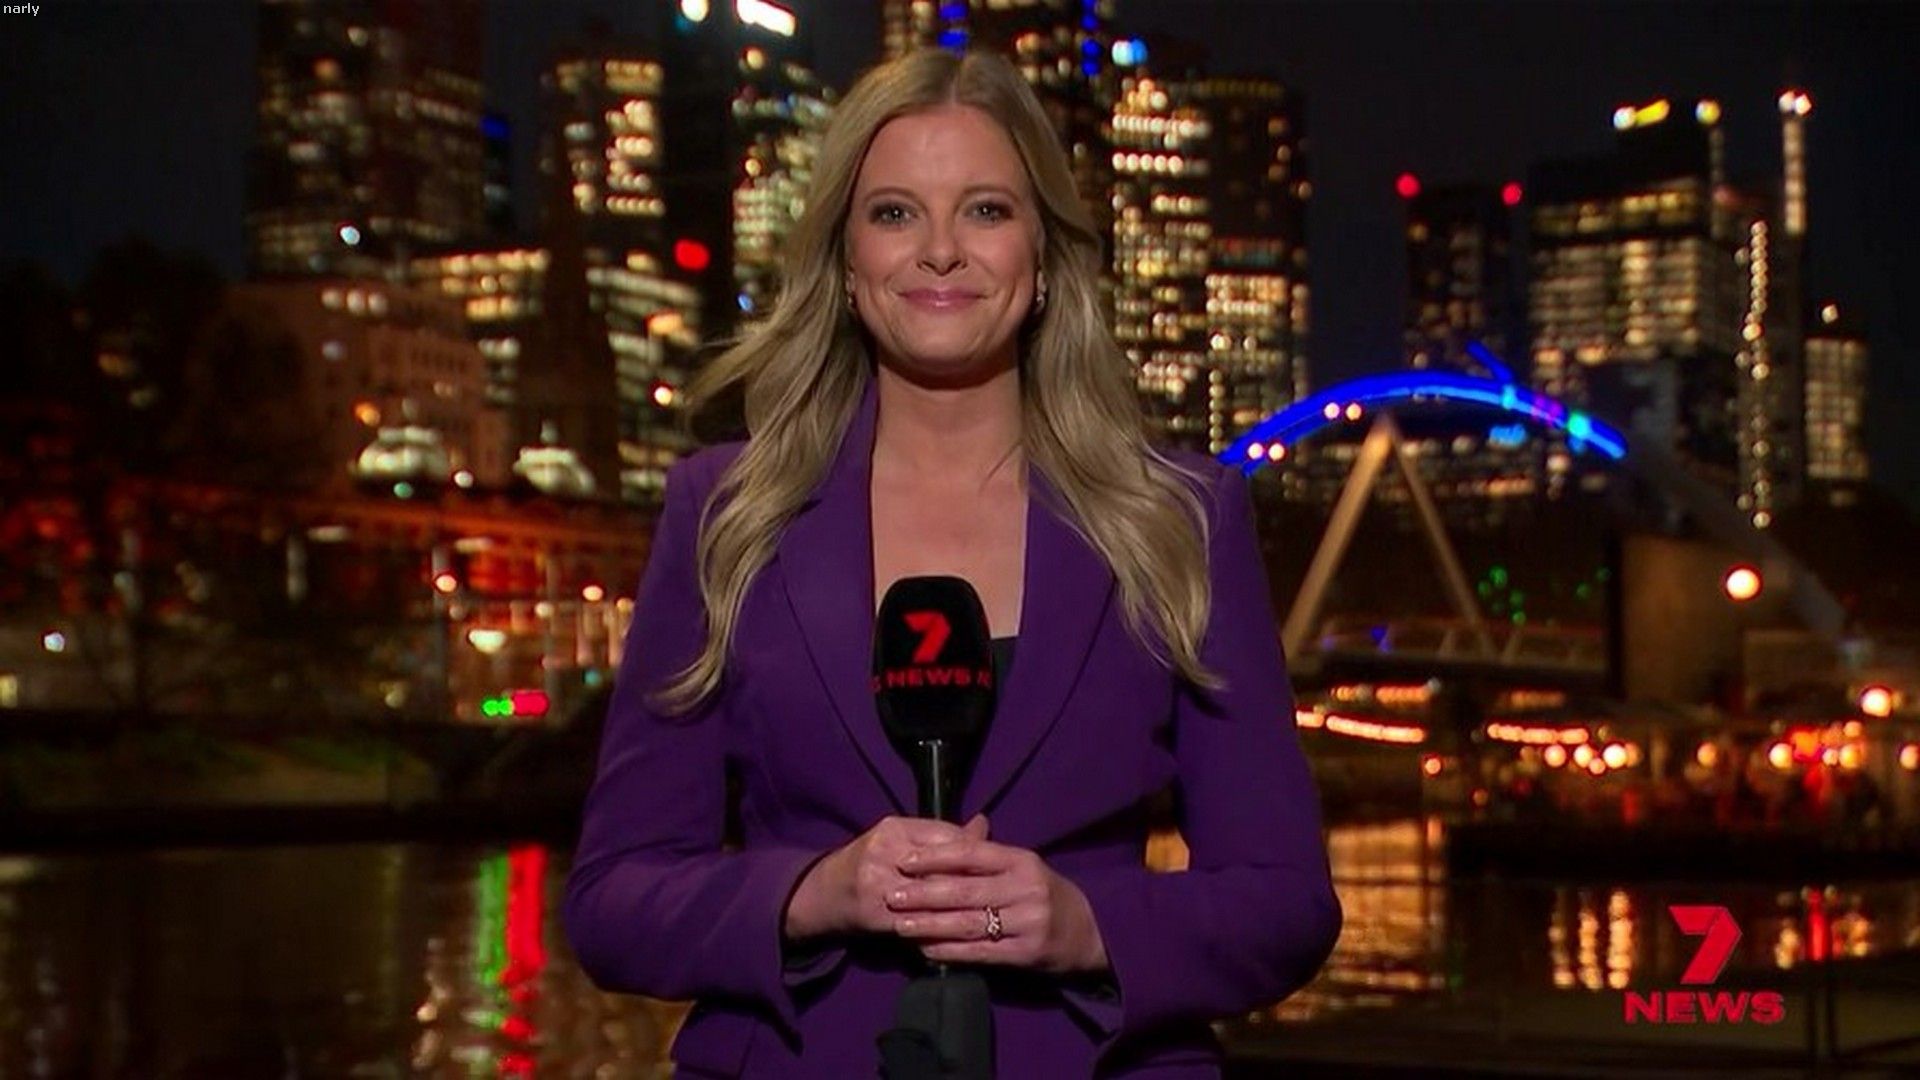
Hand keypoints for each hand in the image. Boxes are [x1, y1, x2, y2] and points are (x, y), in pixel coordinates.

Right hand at [784, 813, 988, 939]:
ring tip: (986, 916)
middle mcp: (884, 852)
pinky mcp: (875, 916)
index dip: (974, 854)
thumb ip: (942, 836)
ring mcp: (878, 885)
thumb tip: (983, 824)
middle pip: (941, 868)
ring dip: (960, 909)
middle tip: (998, 897)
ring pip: (931, 897)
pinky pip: (916, 923)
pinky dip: (939, 929)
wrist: (825, 894)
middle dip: (971, 884)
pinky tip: (960, 934)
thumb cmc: (870, 862)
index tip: (996, 868)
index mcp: (894, 829)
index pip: (946, 838)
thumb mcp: (902, 841)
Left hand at [888, 815, 1108, 974]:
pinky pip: (980, 952)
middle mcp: (1025, 889)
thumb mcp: (1023, 867)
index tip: (904, 861)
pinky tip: (926, 949)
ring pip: (968, 923)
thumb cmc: (1046, 893)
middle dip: (924, 893)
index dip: (936, 857)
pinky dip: (950, 951)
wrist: (1089, 932)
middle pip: (965, 890)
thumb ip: (987, 854)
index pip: (972, 854)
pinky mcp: (1026, 953)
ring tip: (900, 925)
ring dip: (930, 925)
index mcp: (1021, 860)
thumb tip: (952, 832)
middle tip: (892, 895)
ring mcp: (1027, 923)